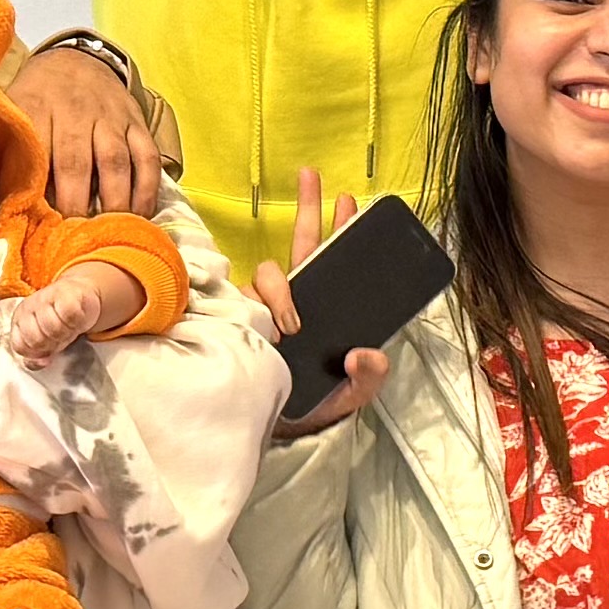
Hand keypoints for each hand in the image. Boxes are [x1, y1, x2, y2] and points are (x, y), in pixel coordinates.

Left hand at [2, 259, 137, 363]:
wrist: (80, 293)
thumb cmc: (60, 319)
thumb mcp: (46, 341)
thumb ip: (38, 355)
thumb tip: (40, 363)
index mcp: (19, 320)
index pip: (20, 346)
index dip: (36, 352)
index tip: (47, 347)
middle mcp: (28, 307)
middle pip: (37, 340)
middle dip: (52, 343)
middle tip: (60, 335)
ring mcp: (45, 298)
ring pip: (53, 329)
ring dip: (66, 333)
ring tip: (69, 327)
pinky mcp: (66, 293)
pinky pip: (70, 315)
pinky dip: (76, 322)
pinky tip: (77, 318)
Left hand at [13, 43, 161, 216]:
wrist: (74, 60)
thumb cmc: (34, 100)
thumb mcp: (10, 112)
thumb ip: (2, 151)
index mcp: (35, 110)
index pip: (36, 154)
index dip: (37, 192)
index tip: (37, 224)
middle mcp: (74, 113)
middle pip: (75, 162)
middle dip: (75, 204)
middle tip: (73, 238)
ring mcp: (109, 118)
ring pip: (115, 162)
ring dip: (113, 202)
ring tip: (108, 232)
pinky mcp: (136, 123)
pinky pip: (147, 157)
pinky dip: (147, 189)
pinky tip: (140, 216)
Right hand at [254, 168, 389, 440]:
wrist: (276, 433)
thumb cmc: (313, 408)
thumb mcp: (351, 395)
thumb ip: (369, 377)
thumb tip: (366, 352)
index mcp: (325, 307)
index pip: (331, 259)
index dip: (338, 228)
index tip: (348, 200)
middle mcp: (295, 301)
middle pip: (300, 244)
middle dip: (307, 207)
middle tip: (312, 174)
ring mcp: (265, 309)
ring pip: (267, 273)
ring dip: (281, 291)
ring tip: (290, 324)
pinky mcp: (239, 321)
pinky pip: (240, 300)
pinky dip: (253, 309)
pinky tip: (265, 326)